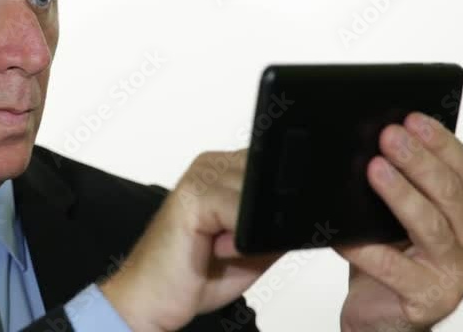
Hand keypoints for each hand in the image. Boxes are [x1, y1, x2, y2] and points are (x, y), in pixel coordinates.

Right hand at [99, 150, 280, 331]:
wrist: (153, 297)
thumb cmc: (196, 274)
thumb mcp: (253, 248)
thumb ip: (276, 225)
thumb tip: (310, 217)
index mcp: (224, 169)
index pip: (273, 166)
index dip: (284, 197)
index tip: (270, 231)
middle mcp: (210, 166)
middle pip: (270, 179)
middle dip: (270, 217)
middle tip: (240, 247)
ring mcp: (200, 178)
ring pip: (259, 196)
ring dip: (253, 231)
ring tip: (223, 249)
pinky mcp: (192, 197)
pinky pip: (241, 212)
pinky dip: (242, 239)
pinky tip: (220, 250)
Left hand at [336, 112, 462, 331]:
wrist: (381, 316)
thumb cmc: (388, 259)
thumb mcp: (394, 216)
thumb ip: (397, 183)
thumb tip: (371, 139)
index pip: (462, 169)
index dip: (440, 141)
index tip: (412, 118)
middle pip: (450, 194)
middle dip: (419, 161)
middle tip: (389, 136)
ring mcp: (455, 273)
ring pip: (430, 227)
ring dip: (401, 195)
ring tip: (375, 170)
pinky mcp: (430, 300)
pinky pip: (395, 270)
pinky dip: (368, 250)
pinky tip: (346, 236)